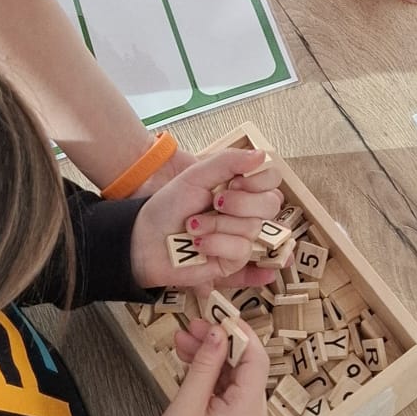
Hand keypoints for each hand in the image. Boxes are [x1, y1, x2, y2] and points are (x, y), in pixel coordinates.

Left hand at [130, 147, 284, 291]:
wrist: (145, 240)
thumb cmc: (168, 206)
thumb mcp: (195, 176)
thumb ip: (228, 162)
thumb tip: (262, 154)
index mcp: (238, 188)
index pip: (271, 180)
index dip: (258, 181)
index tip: (233, 182)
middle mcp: (244, 212)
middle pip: (271, 204)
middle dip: (240, 203)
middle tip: (215, 202)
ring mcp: (240, 237)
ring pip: (253, 228)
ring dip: (217, 225)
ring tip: (193, 227)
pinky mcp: (232, 261)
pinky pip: (241, 250)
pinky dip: (216, 244)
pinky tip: (199, 245)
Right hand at [141, 321, 269, 415]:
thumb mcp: (186, 405)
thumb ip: (205, 365)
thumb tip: (218, 332)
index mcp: (248, 415)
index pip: (257, 362)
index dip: (240, 334)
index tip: (219, 315)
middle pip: (246, 367)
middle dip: (220, 343)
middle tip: (192, 326)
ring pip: (235, 376)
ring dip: (212, 357)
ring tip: (183, 340)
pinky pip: (228, 390)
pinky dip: (211, 374)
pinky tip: (190, 359)